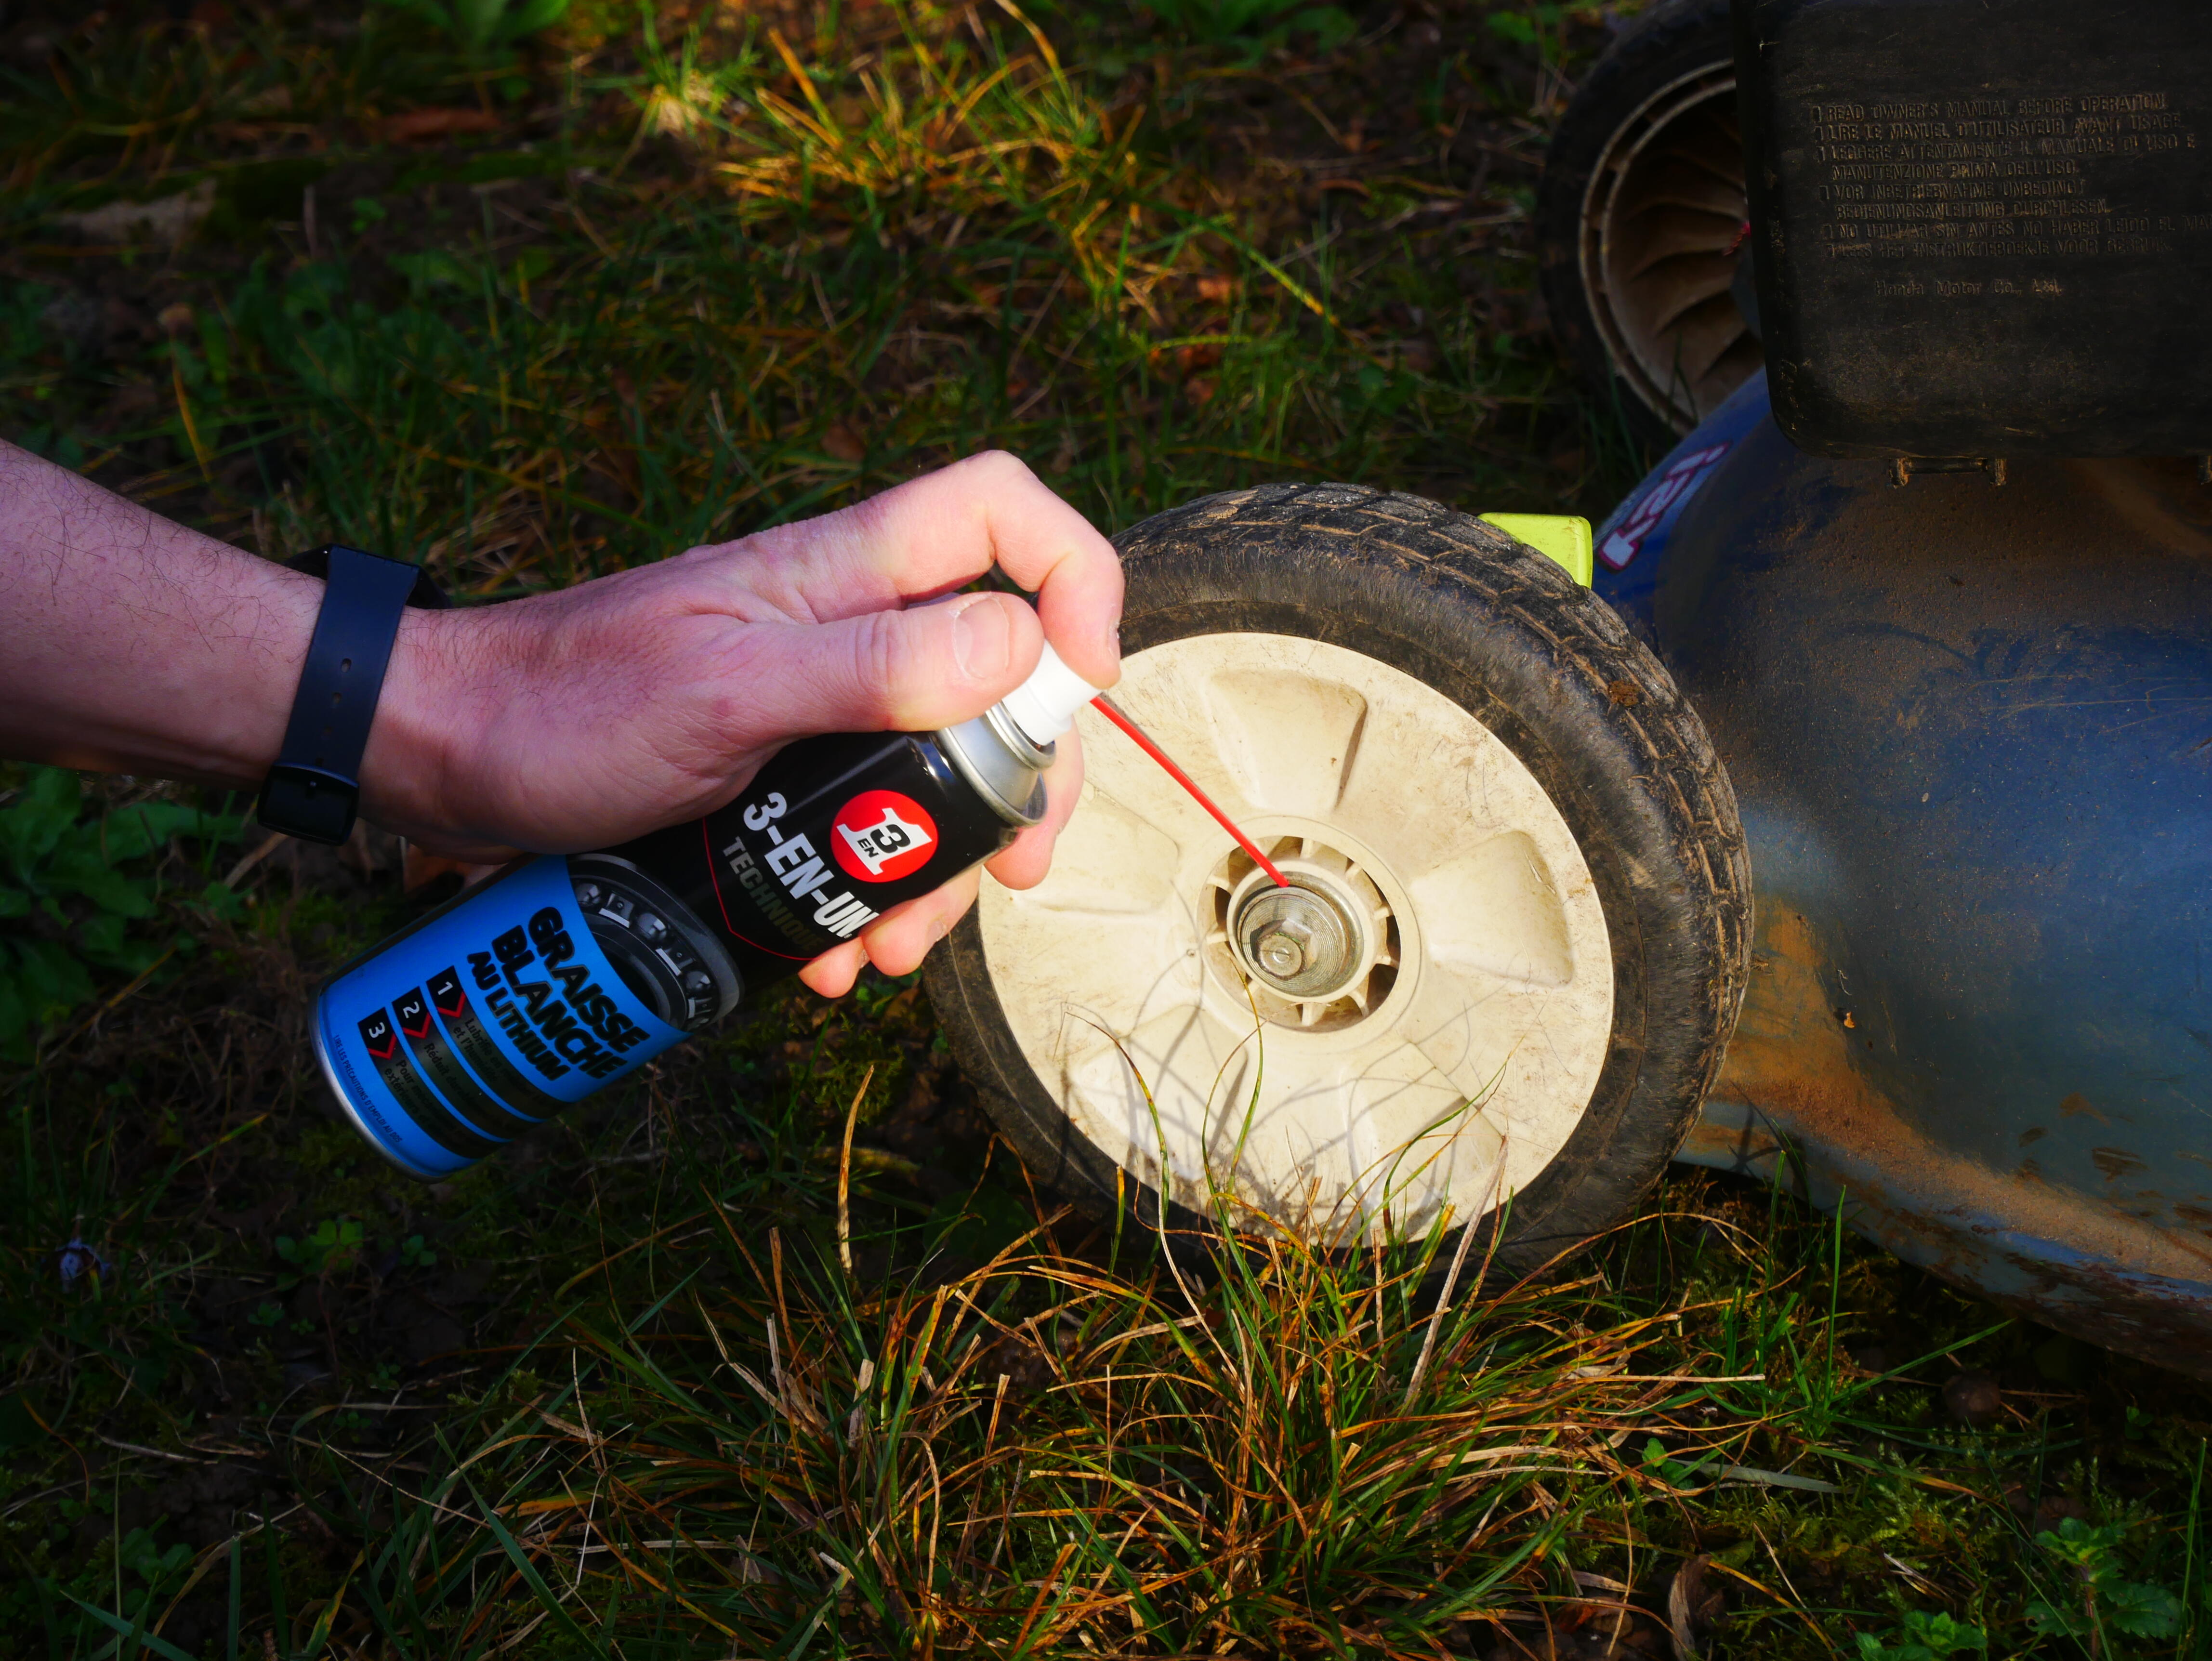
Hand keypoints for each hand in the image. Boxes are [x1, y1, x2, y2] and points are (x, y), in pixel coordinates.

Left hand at [366, 451, 1121, 995]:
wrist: (439, 758)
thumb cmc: (561, 711)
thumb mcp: (725, 695)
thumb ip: (872, 663)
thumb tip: (1020, 643)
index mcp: (840, 572)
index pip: (1001, 513)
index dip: (1071, 576)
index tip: (1077, 685)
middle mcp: (843, 625)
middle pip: (999, 667)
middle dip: (1021, 776)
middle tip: (1014, 863)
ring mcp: (811, 697)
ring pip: (935, 765)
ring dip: (937, 865)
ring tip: (891, 945)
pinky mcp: (774, 766)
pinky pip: (862, 822)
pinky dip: (865, 891)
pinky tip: (832, 952)